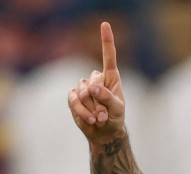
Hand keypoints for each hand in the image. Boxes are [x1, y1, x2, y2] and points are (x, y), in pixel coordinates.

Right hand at [68, 21, 125, 144]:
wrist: (104, 133)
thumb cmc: (115, 118)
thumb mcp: (117, 109)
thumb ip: (107, 97)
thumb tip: (91, 87)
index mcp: (111, 78)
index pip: (108, 56)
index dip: (106, 41)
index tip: (104, 24)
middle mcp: (96, 79)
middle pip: (93, 81)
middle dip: (99, 100)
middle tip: (105, 114)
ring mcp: (83, 87)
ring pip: (82, 92)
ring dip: (91, 108)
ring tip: (99, 118)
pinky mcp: (73, 97)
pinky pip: (73, 100)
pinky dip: (82, 111)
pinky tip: (90, 120)